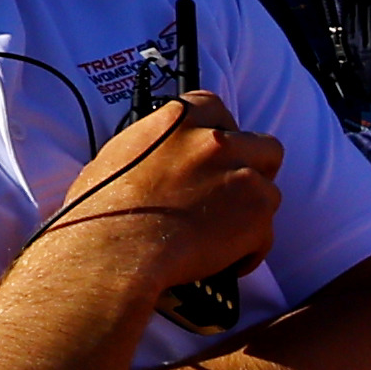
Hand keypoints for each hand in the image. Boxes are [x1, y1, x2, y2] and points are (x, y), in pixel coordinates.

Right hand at [51, 92, 280, 305]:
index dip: (219, 133)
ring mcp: (241, 176)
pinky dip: (249, 250)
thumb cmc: (101, 210)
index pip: (216, 108)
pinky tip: (223, 261)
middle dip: (253, 168)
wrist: (114, 250)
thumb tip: (166, 157)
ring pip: (269, 192)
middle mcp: (216, 141)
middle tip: (230, 193)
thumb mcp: (119, 155)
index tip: (212, 154)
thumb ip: (157, 146)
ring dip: (250, 213)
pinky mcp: (255, 215)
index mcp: (180, 119)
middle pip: (263, 146)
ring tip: (221, 235)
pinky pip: (266, 234)